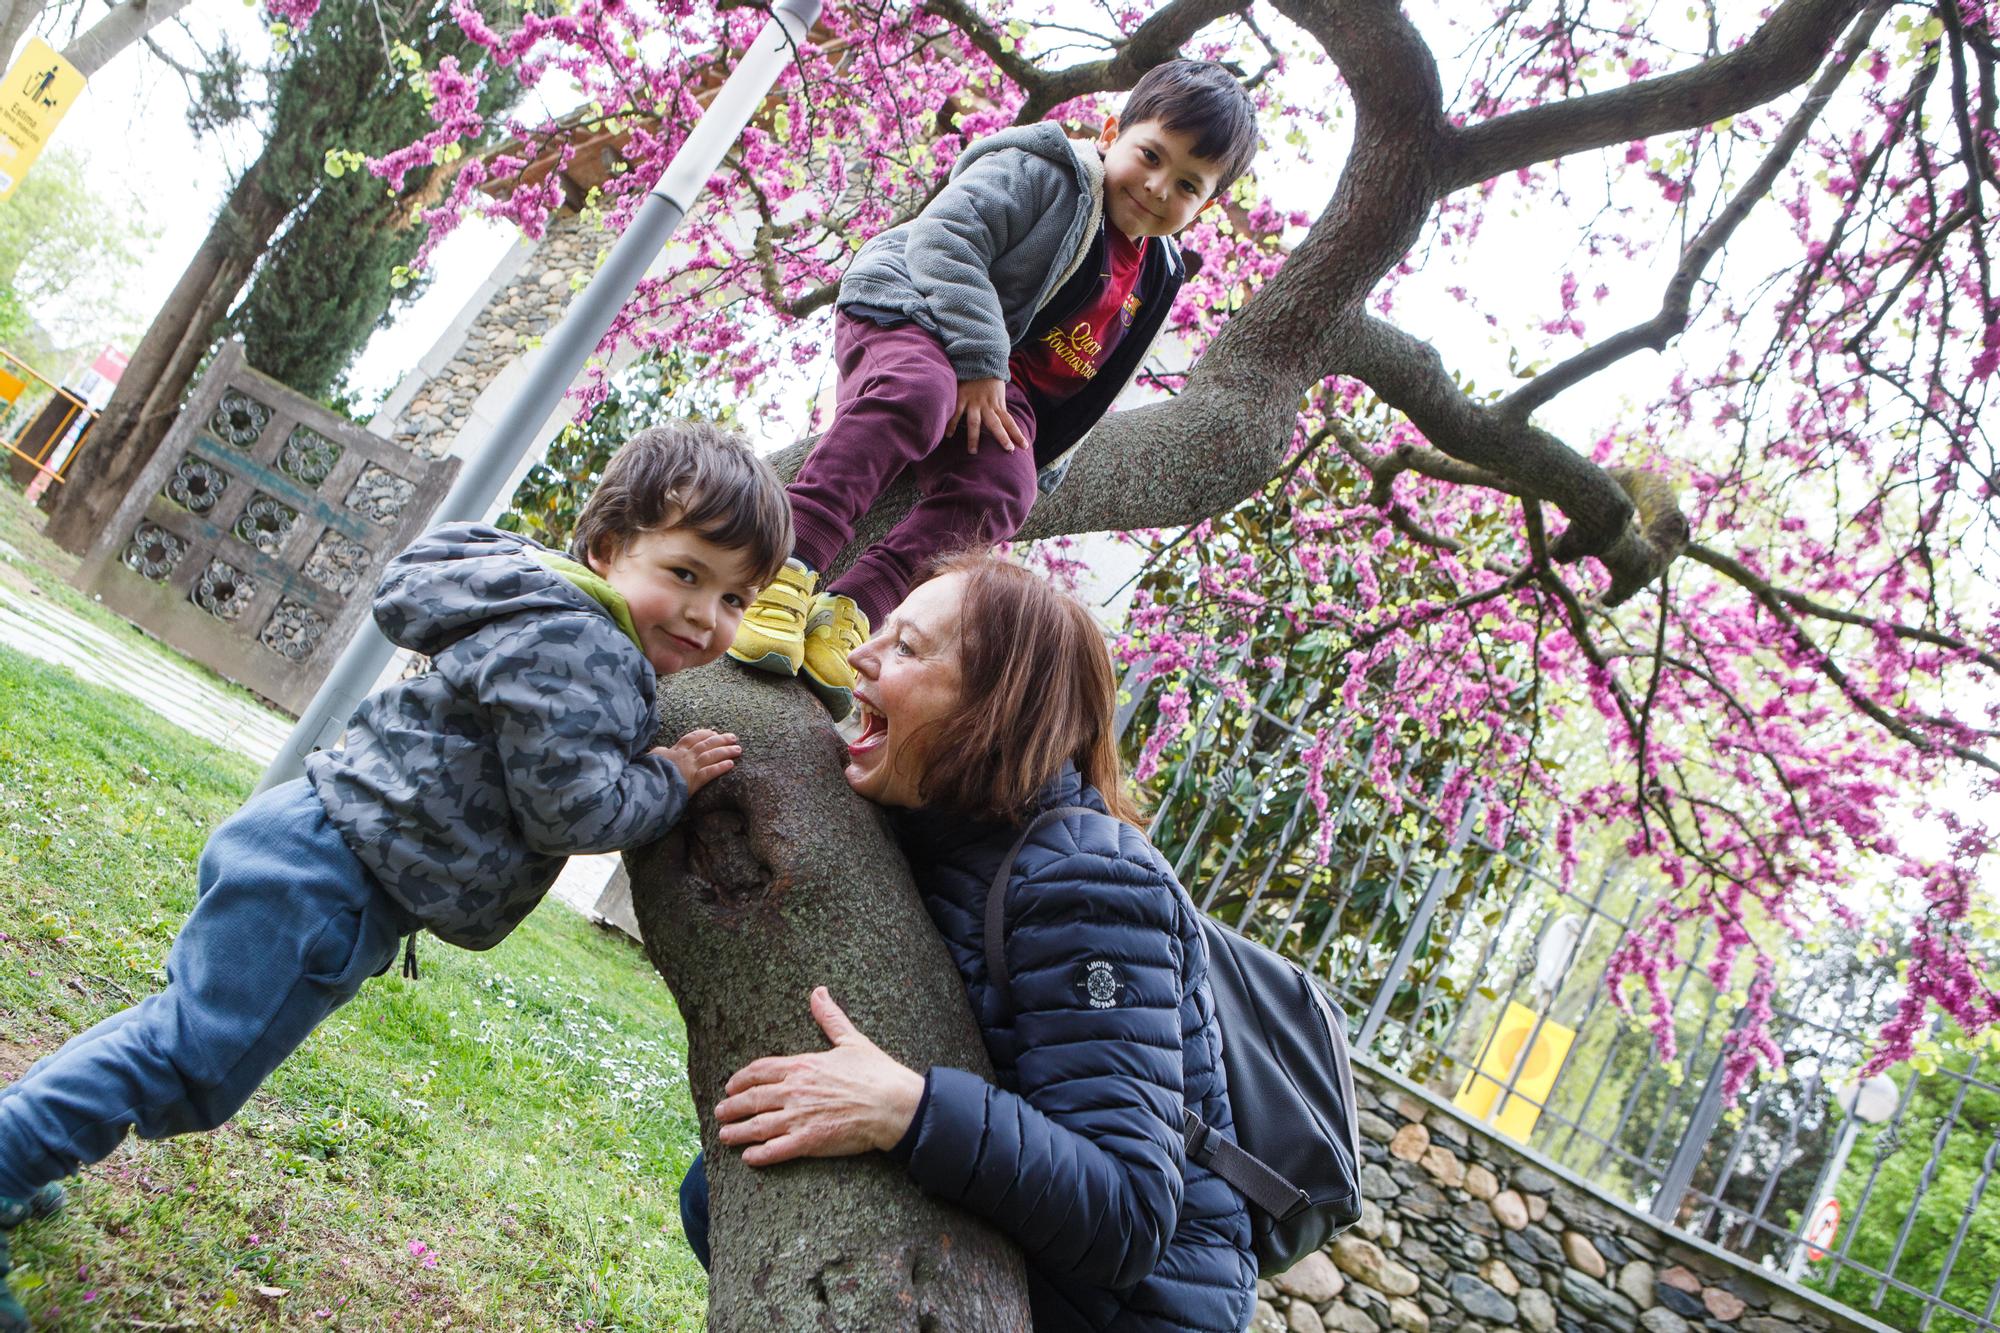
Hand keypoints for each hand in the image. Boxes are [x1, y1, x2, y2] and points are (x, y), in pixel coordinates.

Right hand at [654, 728, 740, 794]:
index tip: (715, 732)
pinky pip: (710, 772)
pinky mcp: (693, 781)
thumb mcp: (652, 757)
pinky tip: (730, 765)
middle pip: (707, 744)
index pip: (693, 737)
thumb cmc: (648, 772)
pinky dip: (720, 767)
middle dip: (722, 740)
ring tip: (738, 750)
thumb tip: (663, 749)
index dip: (705, 733)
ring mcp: (690, 767)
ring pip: (711, 756)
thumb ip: (659, 752)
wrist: (648, 785)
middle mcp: (685, 756)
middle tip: (734, 738)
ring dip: (726, 751)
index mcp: (676, 750)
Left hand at [714, 987, 925, 1165]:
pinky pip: (776, 1150)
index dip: (741, 1079)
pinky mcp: (809, 1140)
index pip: (760, 1070)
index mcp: (802, 1065)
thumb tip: (818, 992)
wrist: (893, 1104)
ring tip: (724, 1136)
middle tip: (719, 1112)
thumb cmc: (876, 1072)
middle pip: (752, 1099)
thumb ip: (829, 1018)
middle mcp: (794, 1090)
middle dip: (732, 1106)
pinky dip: (759, 1155)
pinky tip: (749, 1157)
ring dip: (737, 1132)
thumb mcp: (851, 1040)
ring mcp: (799, 1117)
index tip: (731, 1086)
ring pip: (758, 1125)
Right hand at [947, 377, 1028, 454]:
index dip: (1017, 434)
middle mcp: (987, 405)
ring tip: (973, 452)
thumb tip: (1005, 421)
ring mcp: (974, 402)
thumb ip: (999, 406)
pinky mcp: (961, 397)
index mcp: (997, 404)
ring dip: (974, 437)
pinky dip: (952, 424)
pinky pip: (957, 413)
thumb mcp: (998, 392)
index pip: (1010, 422)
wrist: (979, 359)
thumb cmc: (989, 379)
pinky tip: (948, 435)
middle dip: (1002, 437)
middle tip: (1008, 450)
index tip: (1025, 446)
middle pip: (996, 424)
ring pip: (975, 422)